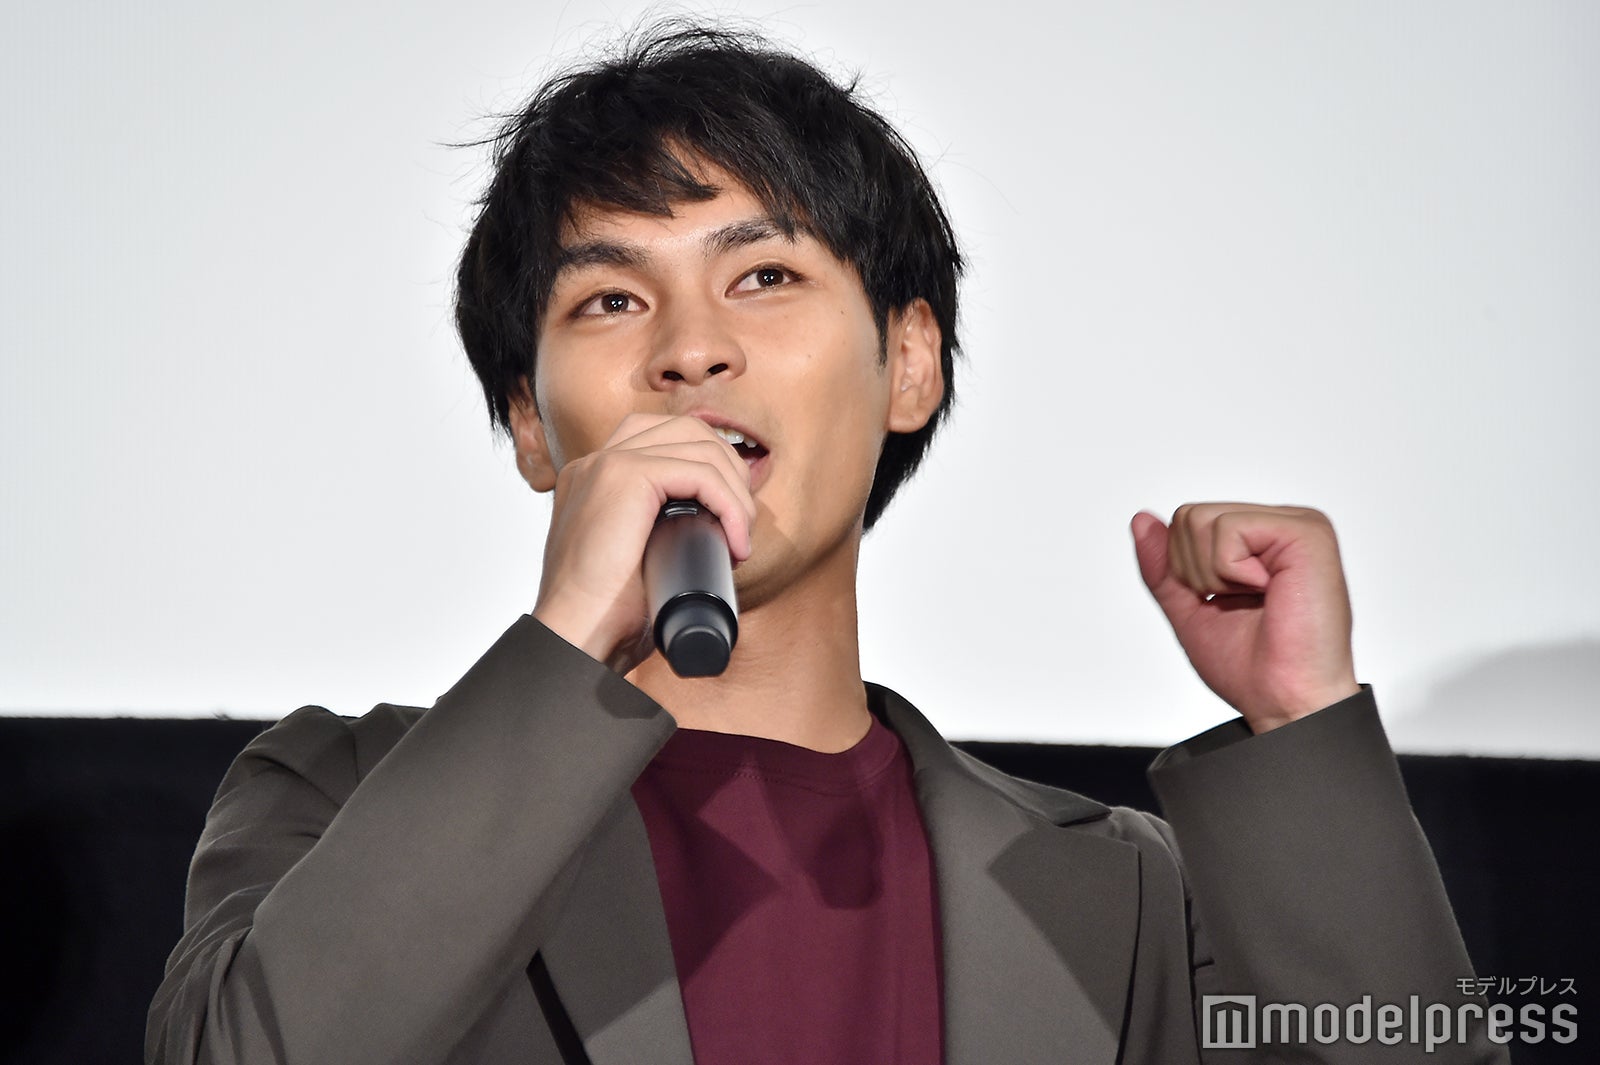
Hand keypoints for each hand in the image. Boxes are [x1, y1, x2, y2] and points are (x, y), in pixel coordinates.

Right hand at [532, 414, 755, 674]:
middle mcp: (597, 462)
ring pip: (699, 446)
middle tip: (742, 522)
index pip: (663, 440)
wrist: (577, 636)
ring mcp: (607, 463)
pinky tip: (737, 540)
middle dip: (728, 467)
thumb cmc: (607, 617)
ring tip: (741, 537)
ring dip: (736, 491)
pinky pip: (700, 472)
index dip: (708, 467)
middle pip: (685, 429)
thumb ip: (657, 541)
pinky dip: (730, 504)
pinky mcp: (625, 476)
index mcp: (594, 478)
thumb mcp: (635, 565)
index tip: (730, 517)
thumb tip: (712, 539)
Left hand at [1131, 504, 1359, 732]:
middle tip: (1242, 605)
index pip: (1185, 523)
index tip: (1225, 604)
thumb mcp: (1188, 610)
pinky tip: (1268, 591)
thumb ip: (1163, 567)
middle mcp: (1279, 525)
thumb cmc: (1252, 667)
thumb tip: (1141, 520)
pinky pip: (1228, 529)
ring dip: (1214, 574)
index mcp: (1259, 540)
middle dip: (1196, 572)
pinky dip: (1231, 571)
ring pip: (1200, 520)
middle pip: (1188, 517)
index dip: (1184, 571)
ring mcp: (1296, 523)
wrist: (1287, 702)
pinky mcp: (1307, 531)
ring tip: (1257, 599)